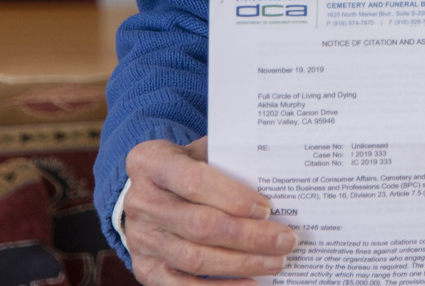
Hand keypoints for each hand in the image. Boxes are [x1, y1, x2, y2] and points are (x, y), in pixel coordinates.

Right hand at [122, 137, 296, 283]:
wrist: (147, 192)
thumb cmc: (187, 167)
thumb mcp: (200, 151)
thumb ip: (229, 159)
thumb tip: (275, 177)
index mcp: (151, 162)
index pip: (194, 181)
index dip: (233, 197)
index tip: (267, 208)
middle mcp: (141, 201)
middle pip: (199, 225)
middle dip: (248, 236)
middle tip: (285, 240)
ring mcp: (140, 238)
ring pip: (194, 258)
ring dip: (240, 264)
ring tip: (275, 262)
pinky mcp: (145, 268)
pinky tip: (249, 284)